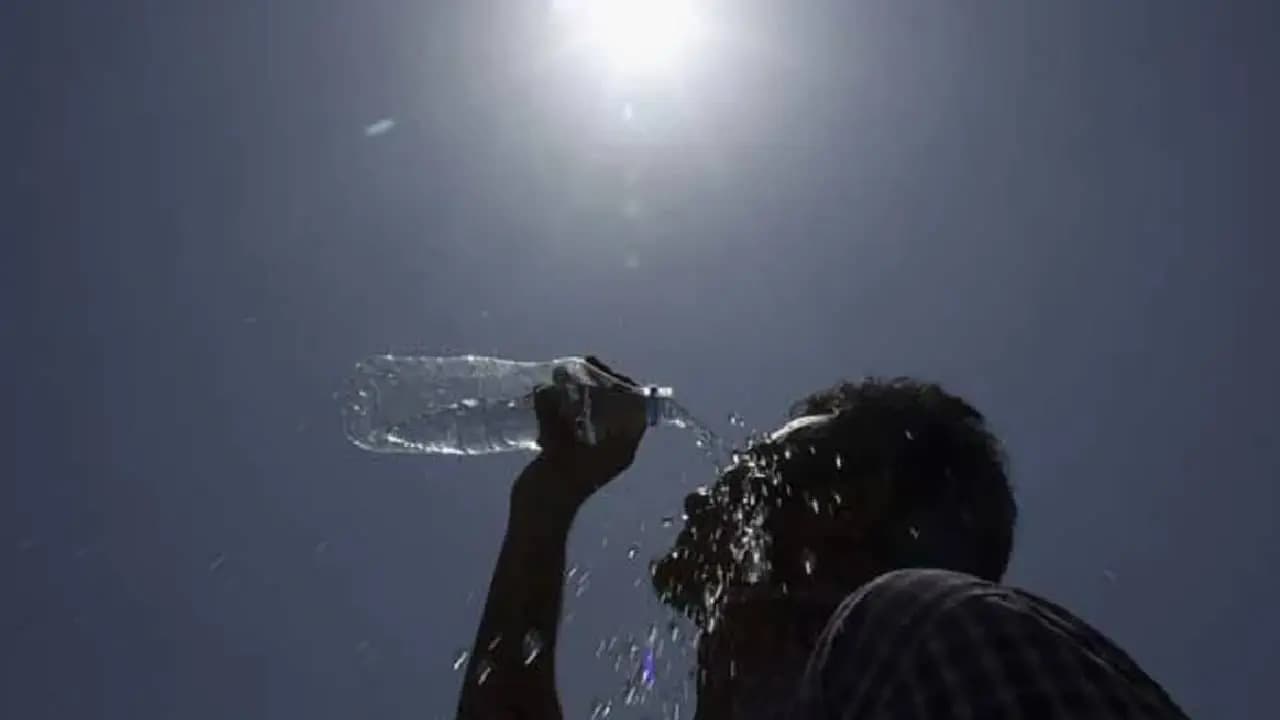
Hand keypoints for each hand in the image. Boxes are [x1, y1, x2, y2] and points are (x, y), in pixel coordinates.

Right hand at [514, 356, 648, 513]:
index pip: (637, 409)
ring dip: (582, 393)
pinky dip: (568, 406)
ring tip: (563, 375)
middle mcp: (613, 446)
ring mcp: (594, 448)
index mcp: (621, 448)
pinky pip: (578, 420)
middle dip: (600, 384)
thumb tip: (546, 389)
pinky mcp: (574, 451)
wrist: (537, 518)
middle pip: (617, 406)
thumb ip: (553, 417)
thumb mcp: (556, 450)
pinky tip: (551, 394)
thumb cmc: (554, 488)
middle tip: (581, 366)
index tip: (604, 370)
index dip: (625, 386)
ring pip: (597, 412)